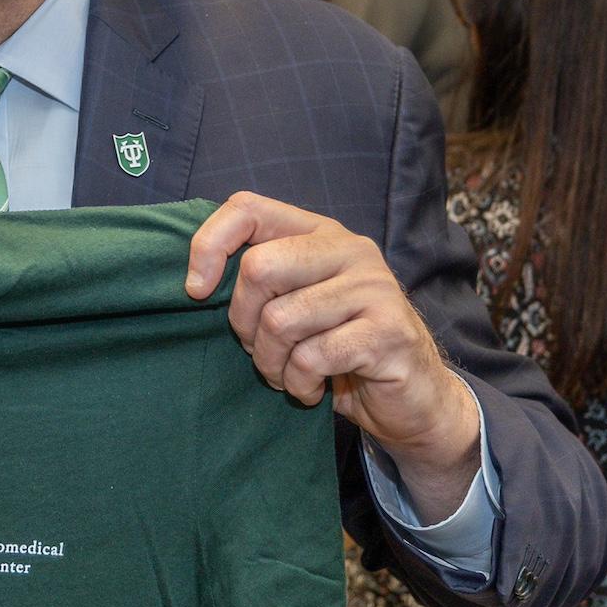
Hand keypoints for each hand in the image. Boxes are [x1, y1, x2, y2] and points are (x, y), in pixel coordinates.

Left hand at [186, 192, 480, 518]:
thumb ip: (261, 282)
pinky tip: (312, 390)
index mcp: (320, 233)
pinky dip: (299, 384)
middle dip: (243, 323)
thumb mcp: (295, 304)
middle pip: (259, 267)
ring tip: (287, 376)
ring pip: (281, 320)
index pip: (248, 208)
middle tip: (260, 350)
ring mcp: (373, 288)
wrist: (412, 398)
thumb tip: (195, 281)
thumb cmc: (338, 349)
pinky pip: (311, 358)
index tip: (196, 291)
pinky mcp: (387, 332)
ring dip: (271, 364)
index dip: (209, 246)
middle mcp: (350, 250)